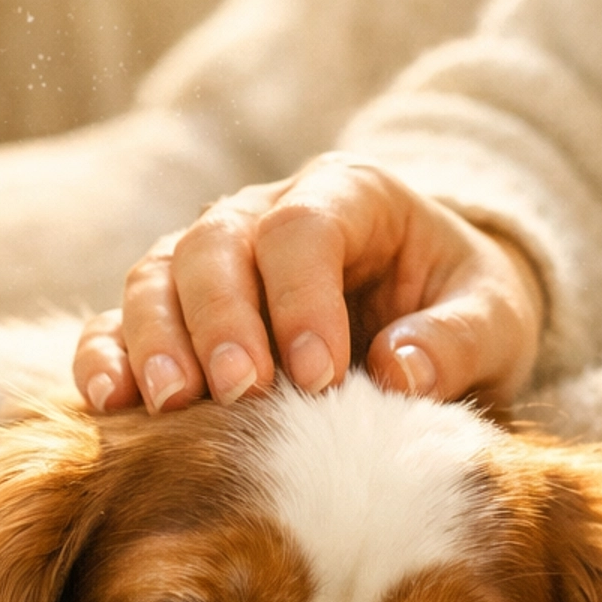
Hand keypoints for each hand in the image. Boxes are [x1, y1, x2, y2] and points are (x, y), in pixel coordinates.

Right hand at [73, 153, 544, 416]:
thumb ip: (459, 340)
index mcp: (347, 195)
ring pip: (154, 278)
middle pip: (212, 245)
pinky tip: (112, 406)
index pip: (301, 227)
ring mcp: (208, 264)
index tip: (321, 378)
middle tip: (242, 393)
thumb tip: (401, 374)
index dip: (302, 299)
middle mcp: (262, 215)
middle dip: (220, 321)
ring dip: (156, 341)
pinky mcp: (174, 318)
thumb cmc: (462, 311)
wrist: (434, 319)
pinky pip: (117, 326)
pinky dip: (106, 360)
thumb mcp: (495, 319)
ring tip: (172, 406)